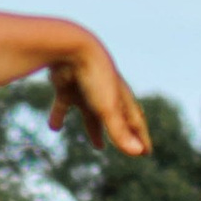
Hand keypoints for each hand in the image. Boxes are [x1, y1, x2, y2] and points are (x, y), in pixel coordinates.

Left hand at [48, 35, 150, 157]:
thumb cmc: (94, 76)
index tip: (146, 152)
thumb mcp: (107, 107)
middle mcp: (105, 92)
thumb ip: (119, 131)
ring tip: (98, 146)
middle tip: (130, 149)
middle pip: (117, 118)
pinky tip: (54, 128)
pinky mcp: (67, 86)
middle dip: (122, 133)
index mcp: (120, 96)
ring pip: (91, 114)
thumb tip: (138, 153)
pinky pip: (63, 105)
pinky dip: (59, 116)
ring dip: (94, 129)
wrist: (70, 47)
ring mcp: (86, 89)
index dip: (141, 137)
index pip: (136, 120)